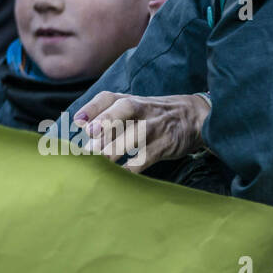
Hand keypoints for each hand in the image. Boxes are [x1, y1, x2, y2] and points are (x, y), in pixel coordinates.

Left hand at [73, 92, 211, 172]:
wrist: (195, 116)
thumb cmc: (153, 115)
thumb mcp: (133, 109)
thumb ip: (108, 117)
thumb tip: (80, 126)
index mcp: (129, 100)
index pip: (109, 97)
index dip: (93, 108)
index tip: (77, 121)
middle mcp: (142, 109)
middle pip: (125, 108)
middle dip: (107, 120)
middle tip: (90, 136)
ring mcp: (156, 126)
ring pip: (137, 133)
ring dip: (118, 146)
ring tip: (101, 160)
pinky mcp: (166, 144)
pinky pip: (149, 155)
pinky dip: (135, 165)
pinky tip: (122, 174)